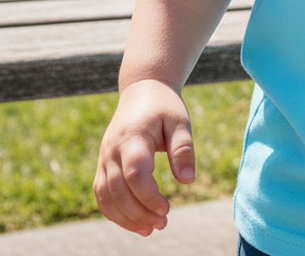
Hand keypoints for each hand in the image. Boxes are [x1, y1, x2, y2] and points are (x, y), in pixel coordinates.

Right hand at [93, 79, 195, 234]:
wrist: (142, 89)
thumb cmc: (164, 106)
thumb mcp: (180, 121)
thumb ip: (184, 149)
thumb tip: (188, 181)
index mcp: (133, 136)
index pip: (135, 173)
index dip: (148, 196)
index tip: (167, 208)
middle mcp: (113, 149)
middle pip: (118, 190)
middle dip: (138, 213)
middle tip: (162, 224)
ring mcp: (104, 158)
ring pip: (106, 196)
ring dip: (125, 218)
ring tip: (150, 229)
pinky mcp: (103, 164)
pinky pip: (102, 194)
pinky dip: (114, 212)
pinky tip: (134, 222)